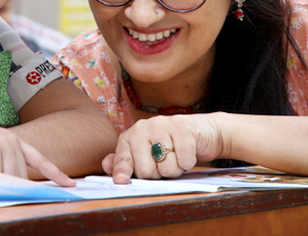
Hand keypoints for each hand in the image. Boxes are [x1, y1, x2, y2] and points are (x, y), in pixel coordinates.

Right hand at [0, 118, 74, 186]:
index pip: (40, 159)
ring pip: (7, 176)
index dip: (55, 173)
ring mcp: (2, 141)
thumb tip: (13, 188)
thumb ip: (1, 171)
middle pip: (20, 175)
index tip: (70, 185)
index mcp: (14, 142)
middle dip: (8, 185)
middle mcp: (11, 139)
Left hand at [102, 114, 226, 183]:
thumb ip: (126, 160)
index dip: (122, 172)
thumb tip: (106, 165)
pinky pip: (183, 160)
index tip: (121, 182)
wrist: (201, 131)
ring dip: (175, 169)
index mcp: (131, 136)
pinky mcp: (182, 127)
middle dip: (158, 174)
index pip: (123, 159)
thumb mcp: (147, 154)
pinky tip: (188, 153)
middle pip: (145, 170)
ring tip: (177, 157)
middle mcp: (143, 128)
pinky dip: (188, 163)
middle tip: (164, 164)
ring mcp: (162, 125)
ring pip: (165, 167)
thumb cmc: (171, 146)